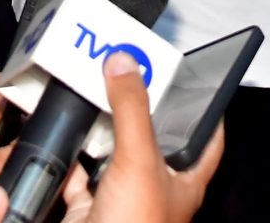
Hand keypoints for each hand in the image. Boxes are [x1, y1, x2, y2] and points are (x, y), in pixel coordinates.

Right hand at [62, 52, 223, 222]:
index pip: (207, 137)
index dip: (207, 108)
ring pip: (113, 154)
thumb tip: (125, 62)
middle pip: (151, 138)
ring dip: (102, 128)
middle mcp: (154, 187)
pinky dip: (69, 157)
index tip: (197, 77)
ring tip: (94, 89)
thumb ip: (132, 110)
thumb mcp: (139, 160)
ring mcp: (121, 197)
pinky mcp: (90, 207)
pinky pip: (78, 175)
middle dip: (138, 108)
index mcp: (183, 180)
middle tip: (127, 71)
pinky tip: (62, 133)